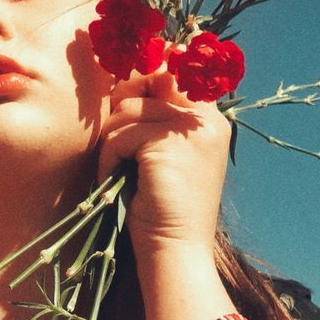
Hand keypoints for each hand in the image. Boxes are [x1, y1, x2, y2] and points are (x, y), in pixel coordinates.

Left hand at [96, 64, 232, 260]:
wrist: (176, 250)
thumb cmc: (164, 206)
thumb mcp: (166, 154)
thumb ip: (157, 117)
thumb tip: (125, 82)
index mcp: (210, 120)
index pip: (181, 69)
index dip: (151, 69)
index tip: (128, 88)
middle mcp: (206, 118)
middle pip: (152, 77)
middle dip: (124, 100)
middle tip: (117, 134)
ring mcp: (190, 128)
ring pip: (128, 109)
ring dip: (113, 140)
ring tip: (119, 169)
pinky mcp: (167, 141)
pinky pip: (119, 135)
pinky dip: (109, 159)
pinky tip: (115, 181)